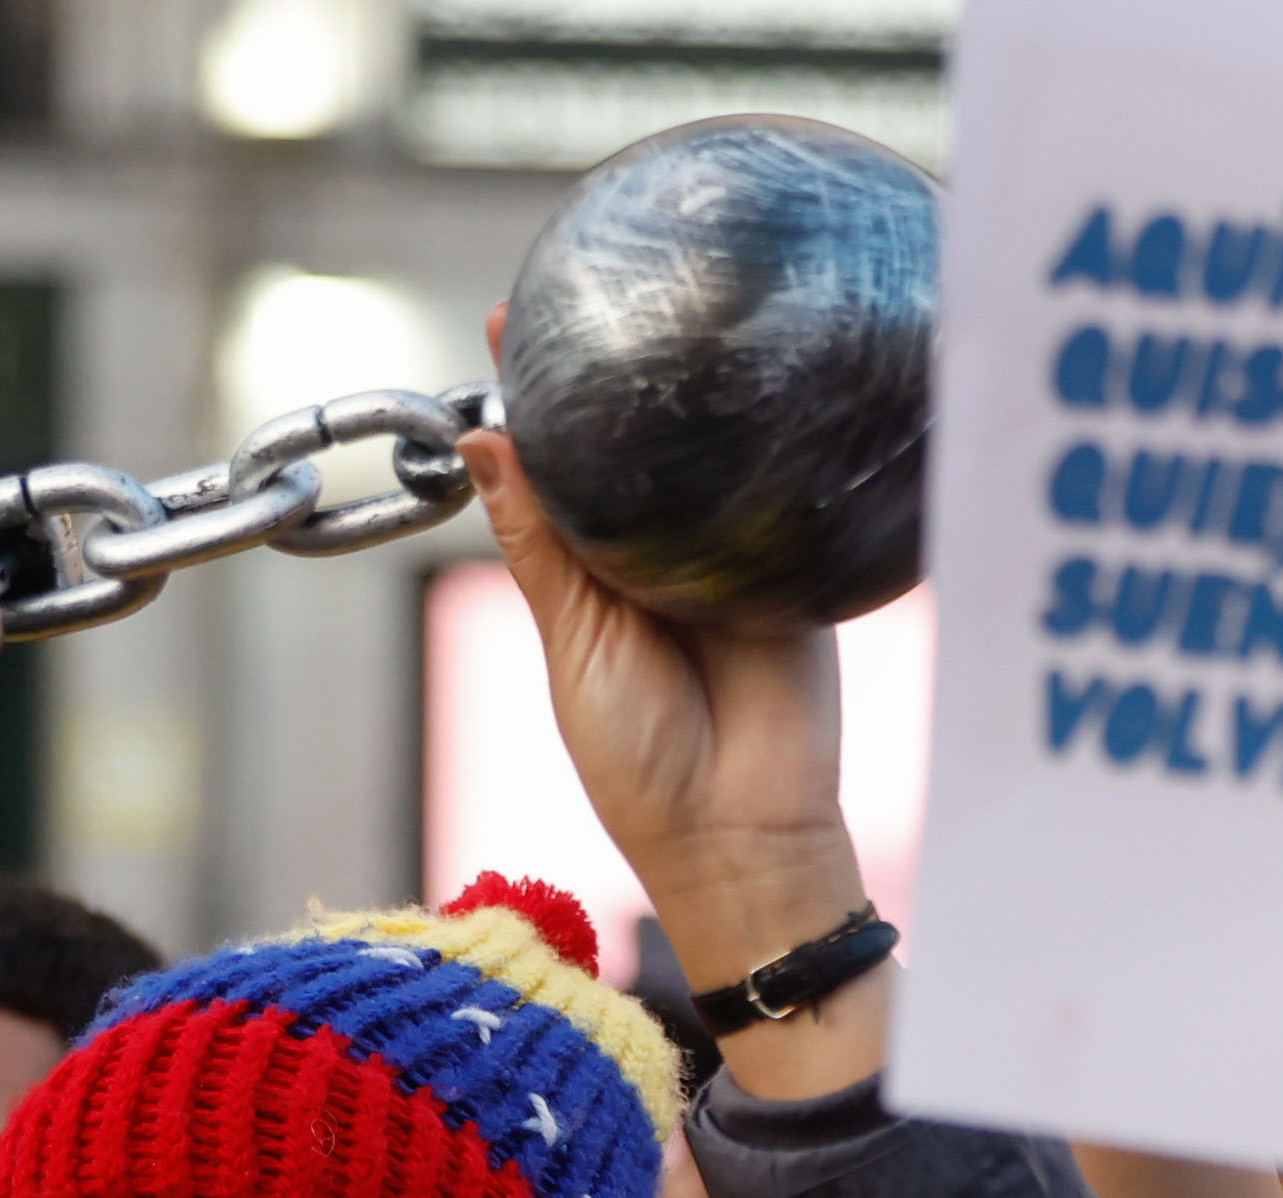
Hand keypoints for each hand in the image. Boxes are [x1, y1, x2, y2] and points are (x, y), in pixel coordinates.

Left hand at [463, 307, 881, 1099]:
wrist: (746, 833)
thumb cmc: (645, 765)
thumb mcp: (574, 645)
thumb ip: (540, 542)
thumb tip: (484, 438)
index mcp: (587, 574)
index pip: (554, 465)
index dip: (532, 394)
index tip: (509, 315)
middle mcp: (655, 551)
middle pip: (629, 441)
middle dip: (611, 368)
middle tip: (587, 277)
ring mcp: (729, 550)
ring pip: (702, 453)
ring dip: (689, 390)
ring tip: (670, 301)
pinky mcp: (798, 559)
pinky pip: (780, 483)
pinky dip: (767, 437)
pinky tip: (756, 369)